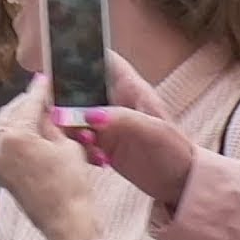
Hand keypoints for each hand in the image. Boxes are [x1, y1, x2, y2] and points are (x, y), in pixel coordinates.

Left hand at [0, 78, 100, 239]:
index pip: (29, 104)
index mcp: (15, 136)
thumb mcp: (67, 145)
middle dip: (26, 103)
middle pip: (10, 113)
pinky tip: (32, 132)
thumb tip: (47, 108)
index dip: (39, 90)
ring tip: (39, 113)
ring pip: (3, 127)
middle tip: (42, 95)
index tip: (44, 79)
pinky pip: (4, 144)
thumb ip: (54, 122)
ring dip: (19, 118)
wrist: (65, 221)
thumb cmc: (70, 185)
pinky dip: (16, 134)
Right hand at [72, 53, 194, 212]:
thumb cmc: (175, 152)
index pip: (103, 59)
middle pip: (78, 86)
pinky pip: (77, 137)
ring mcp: (105, 122)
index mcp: (129, 88)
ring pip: (73, 113)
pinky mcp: (100, 142)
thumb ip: (119, 118)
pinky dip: (78, 145)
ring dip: (71, 126)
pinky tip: (94, 156)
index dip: (82, 53)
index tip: (60, 59)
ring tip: (88, 142)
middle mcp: (113, 101)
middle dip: (66, 98)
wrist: (180, 185)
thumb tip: (86, 114)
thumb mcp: (152, 130)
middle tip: (65, 114)